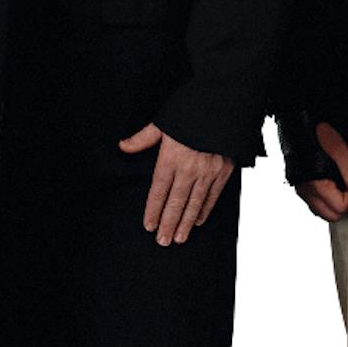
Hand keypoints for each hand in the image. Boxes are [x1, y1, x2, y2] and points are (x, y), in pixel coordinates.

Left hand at [119, 123, 233, 245]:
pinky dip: (205, 210)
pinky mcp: (224, 171)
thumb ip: (142, 138)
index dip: (153, 209)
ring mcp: (209, 171)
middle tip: (162, 241)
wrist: (223, 105)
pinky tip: (198, 222)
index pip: (159, 190)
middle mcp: (190, 168)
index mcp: (171, 157)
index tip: (148, 224)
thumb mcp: (162, 123)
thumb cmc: (190, 112)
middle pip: (176, 202)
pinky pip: (213, 196)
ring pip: (195, 203)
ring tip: (178, 238)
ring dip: (185, 223)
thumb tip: (123, 146)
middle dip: (168, 223)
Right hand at [292, 121, 347, 221]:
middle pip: (332, 215)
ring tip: (339, 185)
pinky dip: (325, 201)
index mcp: (316, 184)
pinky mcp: (299, 186)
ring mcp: (301, 189)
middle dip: (344, 203)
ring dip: (334, 204)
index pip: (341, 207)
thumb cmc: (316, 133)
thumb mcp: (340, 150)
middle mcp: (306, 191)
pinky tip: (330, 185)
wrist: (297, 124)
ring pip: (322, 212)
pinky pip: (314, 204)